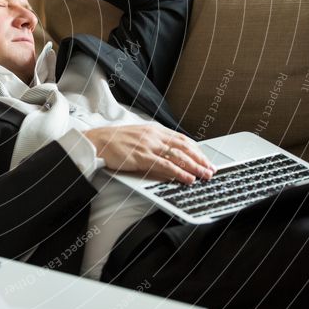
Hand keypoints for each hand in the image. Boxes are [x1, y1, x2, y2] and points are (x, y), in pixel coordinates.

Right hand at [83, 125, 216, 184]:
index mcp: (154, 129)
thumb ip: (153, 141)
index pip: (182, 139)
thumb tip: (167, 152)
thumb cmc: (113, 140)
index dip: (196, 149)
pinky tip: (188, 178)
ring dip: (195, 166)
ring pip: (178, 156)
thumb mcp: (137, 135)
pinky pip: (165, 166)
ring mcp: (148, 146)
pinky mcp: (142, 157)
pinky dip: (179, 173)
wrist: (97, 141)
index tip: (205, 158)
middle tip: (211, 168)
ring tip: (205, 175)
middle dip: (200, 159)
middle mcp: (154, 135)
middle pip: (184, 147)